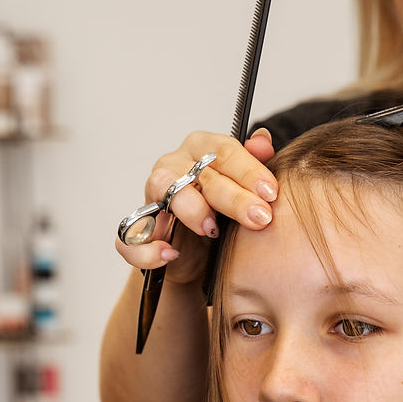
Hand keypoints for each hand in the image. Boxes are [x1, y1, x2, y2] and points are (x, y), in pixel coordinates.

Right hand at [115, 128, 277, 283]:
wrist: (200, 259)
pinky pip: (132, 235)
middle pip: (201, 173)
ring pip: (164, 189)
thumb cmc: (223, 216)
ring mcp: (152, 195)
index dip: (249, 171)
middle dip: (233, 197)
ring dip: (190, 209)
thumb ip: (255, 164)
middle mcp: (175, 166)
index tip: (271, 192)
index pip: (224, 150)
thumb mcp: (245, 192)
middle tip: (260, 217)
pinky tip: (170, 254)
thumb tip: (264, 142)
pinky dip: (148, 247)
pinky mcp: (138, 228)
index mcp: (202, 149)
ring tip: (212, 230)